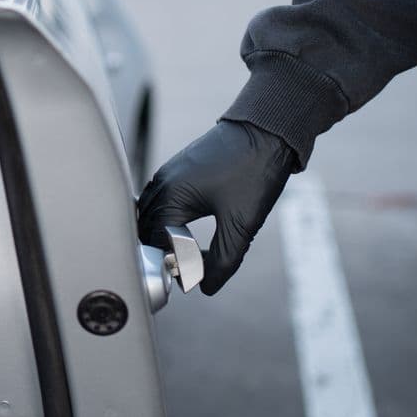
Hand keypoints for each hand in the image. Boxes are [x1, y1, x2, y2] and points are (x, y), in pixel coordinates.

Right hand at [137, 120, 293, 294]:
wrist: (268, 129)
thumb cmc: (254, 171)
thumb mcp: (242, 224)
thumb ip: (222, 261)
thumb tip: (204, 287)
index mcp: (171, 196)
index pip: (158, 244)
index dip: (177, 265)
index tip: (200, 275)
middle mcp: (163, 183)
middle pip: (149, 231)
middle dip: (166, 253)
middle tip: (193, 268)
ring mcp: (169, 173)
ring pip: (153, 216)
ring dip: (166, 237)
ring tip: (190, 254)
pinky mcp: (180, 169)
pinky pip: (162, 202)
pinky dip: (169, 221)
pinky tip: (187, 231)